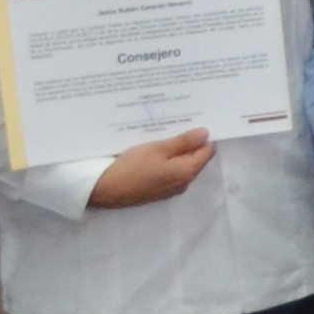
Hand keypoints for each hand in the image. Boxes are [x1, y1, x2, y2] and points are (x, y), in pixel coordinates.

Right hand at [87, 131, 216, 211]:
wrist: (105, 190)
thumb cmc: (133, 166)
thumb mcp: (159, 148)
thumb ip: (184, 142)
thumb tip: (206, 134)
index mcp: (188, 172)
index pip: (208, 151)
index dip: (204, 137)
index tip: (195, 122)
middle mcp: (184, 183)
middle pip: (195, 159)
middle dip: (190, 143)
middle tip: (179, 124)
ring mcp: (171, 189)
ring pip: (182, 165)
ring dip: (177, 152)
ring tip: (166, 135)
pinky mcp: (159, 191)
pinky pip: (170, 173)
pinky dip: (167, 162)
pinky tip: (156, 151)